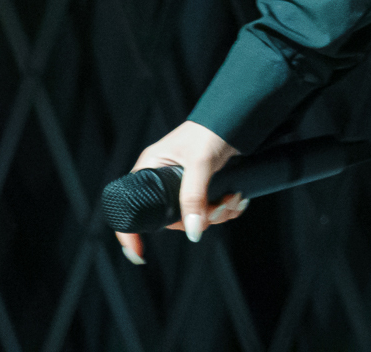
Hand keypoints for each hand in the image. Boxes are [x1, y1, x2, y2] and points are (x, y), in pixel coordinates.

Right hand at [114, 120, 243, 265]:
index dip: (131, 233)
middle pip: (172, 219)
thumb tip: (191, 232)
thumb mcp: (200, 164)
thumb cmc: (212, 129)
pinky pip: (209, 209)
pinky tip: (237, 197)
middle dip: (200, 219)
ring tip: (233, 198)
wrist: (240, 115)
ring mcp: (183, 184)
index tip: (138, 255)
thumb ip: (193, 197)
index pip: (131, 207)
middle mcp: (163, 178)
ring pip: (194, 216)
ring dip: (218, 213)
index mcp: (150, 168)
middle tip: (219, 207)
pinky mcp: (203, 186)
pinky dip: (225, 208)